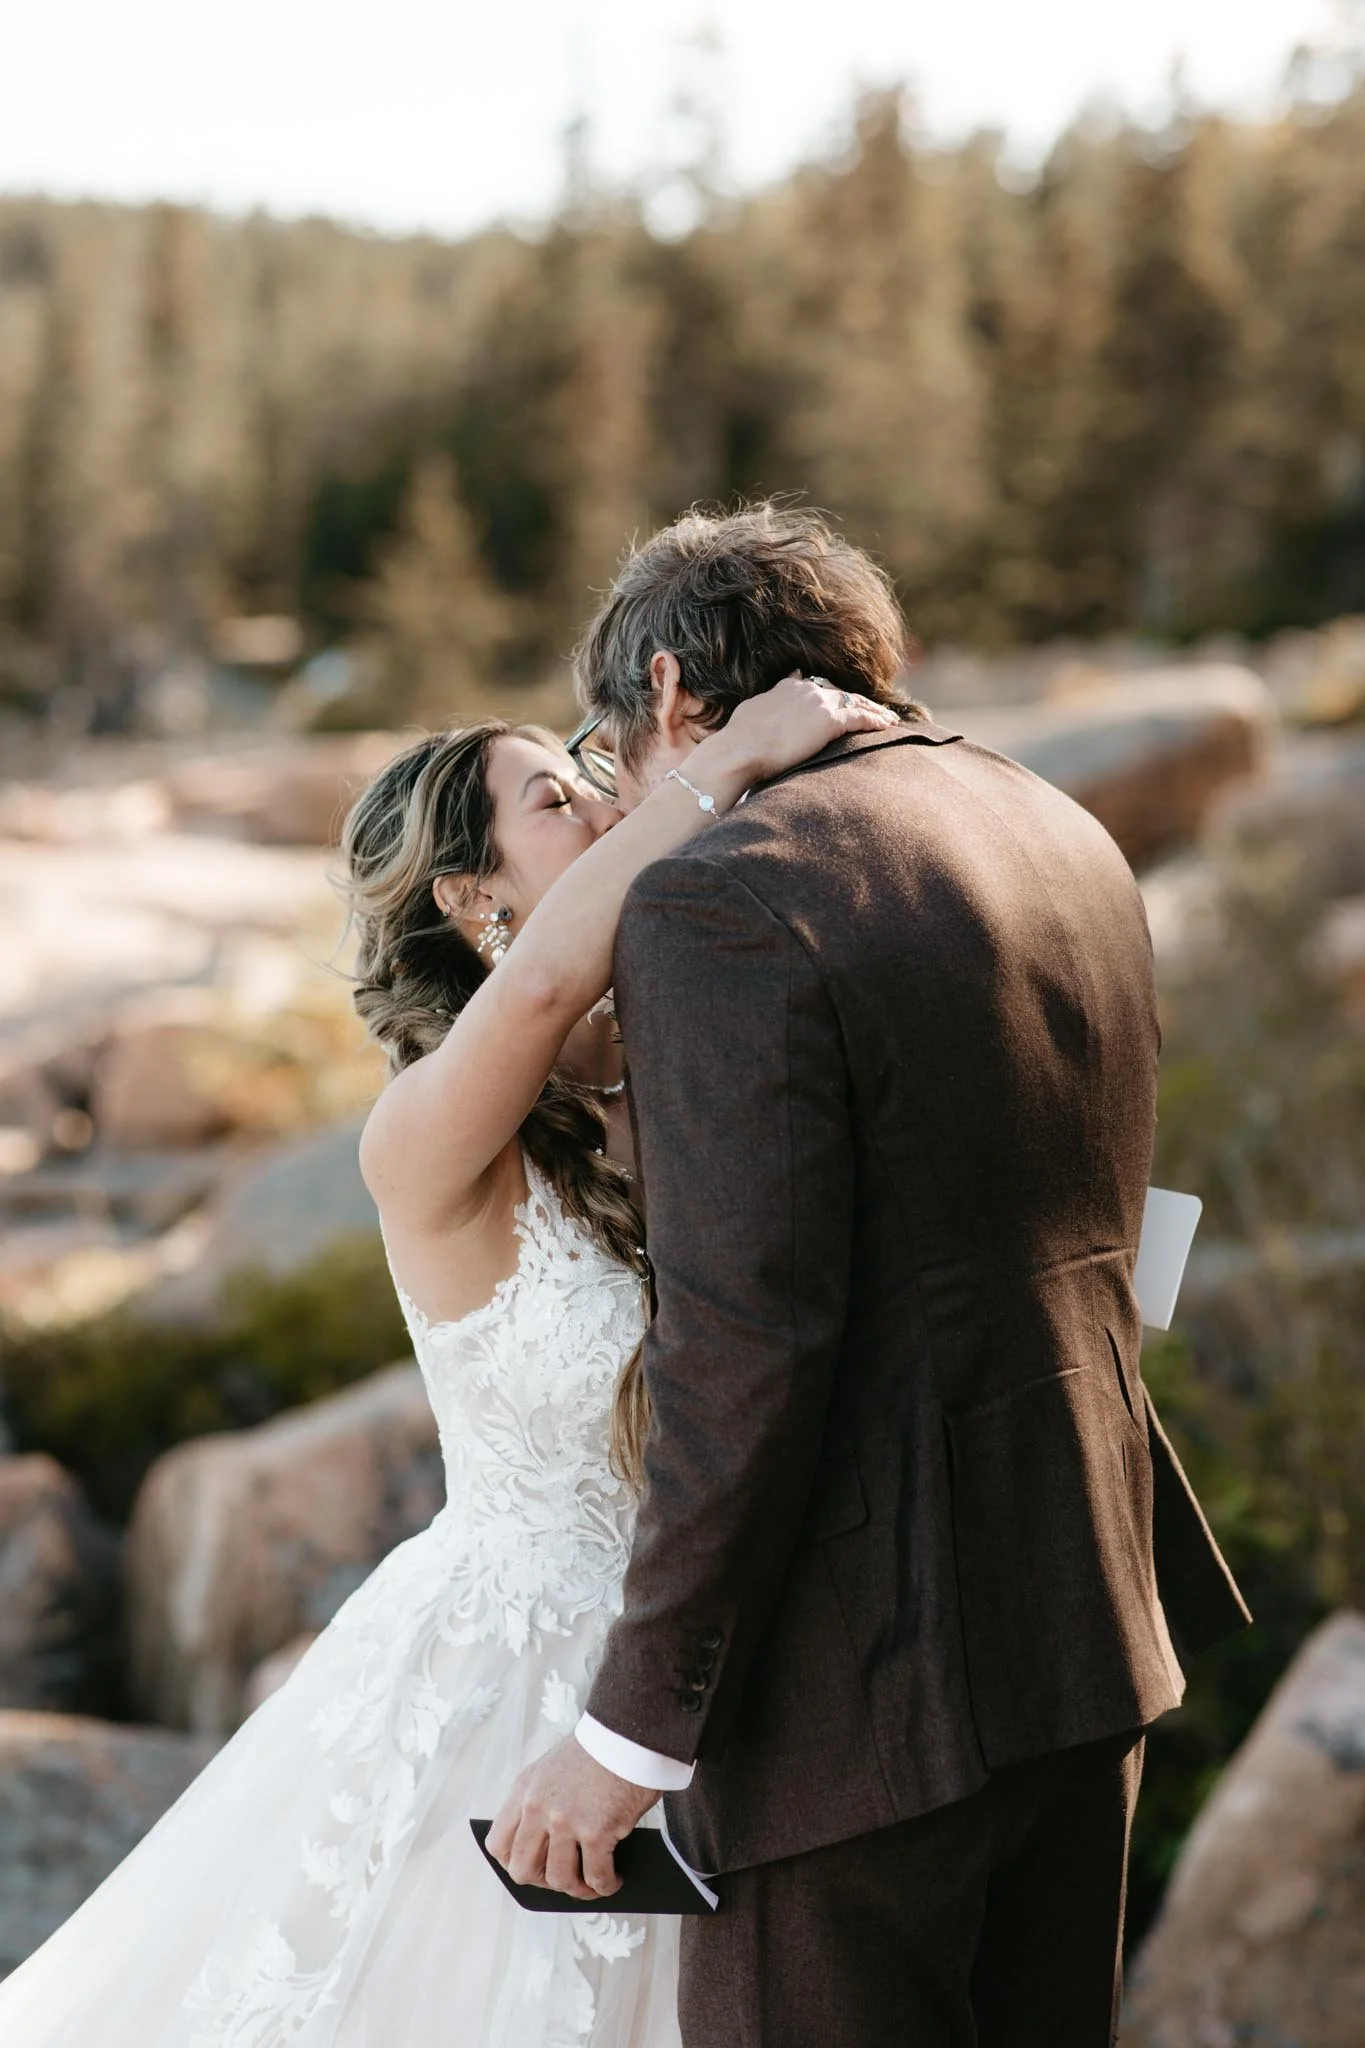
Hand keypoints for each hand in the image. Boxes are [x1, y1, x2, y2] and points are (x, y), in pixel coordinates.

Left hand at [486, 1736, 657, 1900]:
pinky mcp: (596, 1832)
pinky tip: (613, 1879)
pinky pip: (596, 1877)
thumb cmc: (598, 1749)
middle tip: (566, 1877)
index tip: (535, 1869)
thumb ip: (541, 1801)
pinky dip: (605, 1885)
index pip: (499, 1844)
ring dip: (578, 1889)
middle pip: (523, 1870)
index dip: (515, 1864)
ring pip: (560, 1880)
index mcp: (524, 1789)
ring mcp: (564, 1821)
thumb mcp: (552, 1769)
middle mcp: (537, 1807)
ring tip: (593, 1883)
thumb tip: (548, 1845)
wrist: (628, 1733)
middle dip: (544, 1882)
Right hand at [701, 672, 898, 787]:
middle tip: (874, 708)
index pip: (816, 686)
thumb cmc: (739, 739)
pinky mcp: (829, 721)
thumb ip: (766, 701)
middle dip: (858, 700)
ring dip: (874, 710)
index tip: (842, 698)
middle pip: (840, 692)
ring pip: (856, 702)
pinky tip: (887, 726)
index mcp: (787, 686)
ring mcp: (819, 703)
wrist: (740, 750)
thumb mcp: (751, 710)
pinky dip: (875, 721)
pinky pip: (860, 718)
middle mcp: (806, 690)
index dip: (832, 693)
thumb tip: (767, 697)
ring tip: (889, 718)